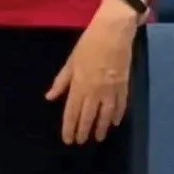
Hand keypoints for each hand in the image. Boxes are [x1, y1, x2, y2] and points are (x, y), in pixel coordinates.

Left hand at [45, 0, 139, 143]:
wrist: (113, 31)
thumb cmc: (89, 43)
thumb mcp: (71, 61)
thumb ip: (61, 81)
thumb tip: (50, 97)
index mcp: (79, 84)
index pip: (72, 111)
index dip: (69, 127)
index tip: (67, 139)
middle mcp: (94, 90)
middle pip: (88, 116)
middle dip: (83, 130)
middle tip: (80, 142)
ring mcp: (111, 89)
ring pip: (105, 114)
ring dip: (101, 128)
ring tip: (98, 138)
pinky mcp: (124, 85)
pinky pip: (121, 104)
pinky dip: (118, 115)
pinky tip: (115, 122)